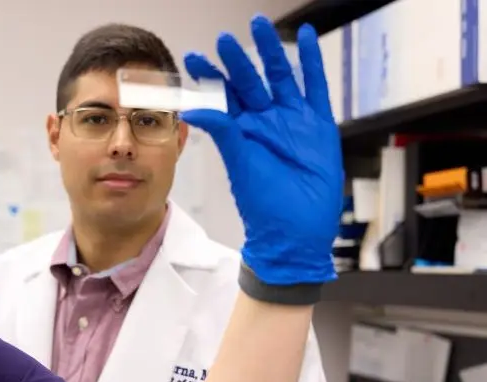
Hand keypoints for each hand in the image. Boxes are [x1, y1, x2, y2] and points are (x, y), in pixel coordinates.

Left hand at [180, 15, 343, 285]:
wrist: (295, 228)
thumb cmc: (263, 203)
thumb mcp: (239, 162)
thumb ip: (222, 131)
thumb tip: (192, 108)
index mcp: (240, 130)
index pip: (220, 96)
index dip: (208, 76)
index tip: (192, 57)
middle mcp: (264, 120)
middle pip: (250, 80)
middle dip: (238, 58)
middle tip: (226, 37)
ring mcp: (291, 119)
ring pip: (280, 76)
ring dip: (272, 50)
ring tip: (260, 24)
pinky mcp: (318, 123)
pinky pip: (315, 85)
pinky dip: (312, 60)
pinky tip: (306, 36)